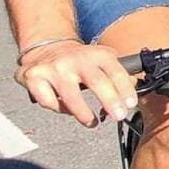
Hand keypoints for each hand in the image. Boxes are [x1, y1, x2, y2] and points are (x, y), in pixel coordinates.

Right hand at [15, 41, 136, 127]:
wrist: (45, 46)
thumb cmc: (79, 60)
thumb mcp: (101, 59)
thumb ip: (117, 73)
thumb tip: (134, 91)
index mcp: (95, 54)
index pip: (115, 70)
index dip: (125, 88)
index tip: (130, 104)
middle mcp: (75, 58)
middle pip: (96, 81)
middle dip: (110, 101)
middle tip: (118, 115)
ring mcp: (53, 68)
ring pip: (70, 96)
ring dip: (84, 113)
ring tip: (92, 122)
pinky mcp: (33, 77)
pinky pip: (49, 101)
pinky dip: (59, 109)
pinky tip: (65, 108)